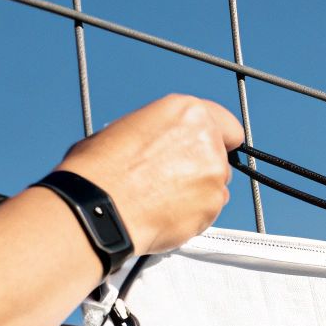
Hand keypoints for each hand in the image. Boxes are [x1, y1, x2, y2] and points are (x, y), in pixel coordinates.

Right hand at [54, 94, 243, 254]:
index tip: (212, 148)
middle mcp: (207, 139)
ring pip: (216, 184)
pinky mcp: (212, 206)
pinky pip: (210, 210)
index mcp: (187, 112)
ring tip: (162, 197)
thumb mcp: (126, 128)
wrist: (99, 208)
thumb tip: (163, 143)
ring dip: (198, 191)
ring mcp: (213, 174)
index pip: (226, 125)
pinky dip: (194, 213)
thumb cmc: (100, 171)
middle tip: (172, 177)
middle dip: (202, 166)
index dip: (218, 139)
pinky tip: (166, 212)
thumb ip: (161, 133)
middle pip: (220, 156)